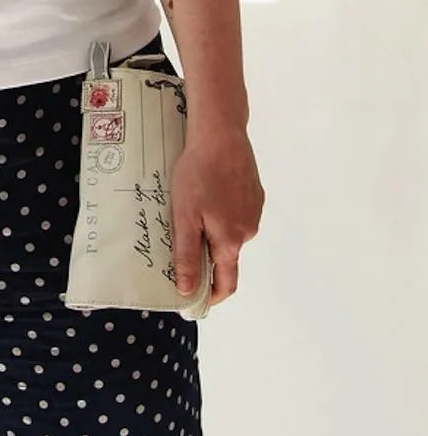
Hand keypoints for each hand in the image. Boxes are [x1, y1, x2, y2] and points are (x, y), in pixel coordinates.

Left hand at [171, 128, 263, 304]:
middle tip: (181, 241)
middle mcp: (248, 230)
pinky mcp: (254, 193)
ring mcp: (253, 210)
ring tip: (191, 208)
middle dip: (206, 257)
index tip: (194, 301)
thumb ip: (188, 256)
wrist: (221, 133)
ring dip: (213, 230)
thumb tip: (188, 292)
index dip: (211, 297)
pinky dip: (222, 211)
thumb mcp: (185, 217)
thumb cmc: (199, 174)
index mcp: (231, 241)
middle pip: (226, 257)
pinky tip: (208, 192)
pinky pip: (236, 213)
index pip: (226, 283)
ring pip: (231, 233)